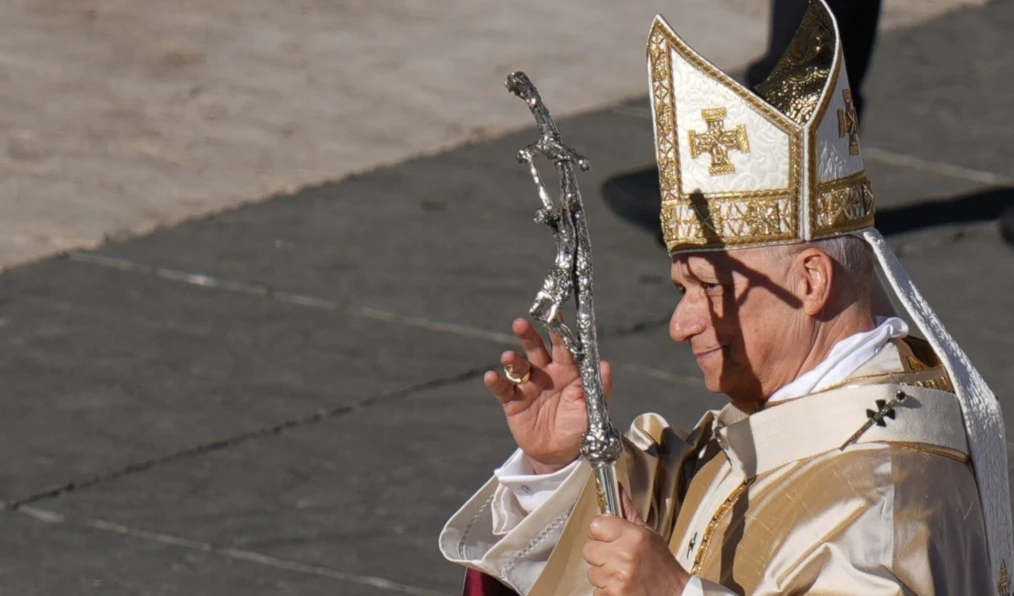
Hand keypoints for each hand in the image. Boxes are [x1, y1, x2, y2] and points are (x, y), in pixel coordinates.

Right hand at [484, 317, 611, 473]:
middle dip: (528, 336)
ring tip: (508, 357)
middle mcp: (546, 374)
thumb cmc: (581, 429)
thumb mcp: (594, 410)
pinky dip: (496, 382)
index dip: (559, 332)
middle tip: (521, 324)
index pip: (563, 347)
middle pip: (535, 349)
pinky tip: (491, 376)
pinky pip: (503, 389)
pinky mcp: (513, 402)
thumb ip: (599, 387)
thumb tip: (605, 365)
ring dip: (512, 360)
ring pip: (518, 366)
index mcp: (568, 371)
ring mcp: (528, 386)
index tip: (555, 317)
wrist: (561, 456)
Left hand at [583, 488, 690, 594]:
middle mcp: (624, 556)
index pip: (595, 524)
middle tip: (616, 556)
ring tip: (622, 572)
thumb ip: (628, 513)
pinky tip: (621, 585)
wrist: (674, 594)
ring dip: (603, 573)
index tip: (607, 536)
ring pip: (591, 572)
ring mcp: (617, 578)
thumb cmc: (662, 565)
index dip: (600, 532)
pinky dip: (606, 589)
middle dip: (600, 554)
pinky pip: (596, 589)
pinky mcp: (612, 595)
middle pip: (588, 549)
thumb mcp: (649, 534)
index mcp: (633, 536)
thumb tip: (617, 489)